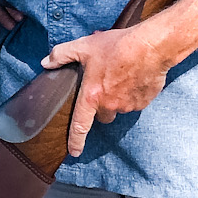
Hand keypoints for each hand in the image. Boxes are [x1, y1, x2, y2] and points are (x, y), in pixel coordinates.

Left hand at [41, 26, 175, 156]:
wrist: (151, 46)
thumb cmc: (117, 46)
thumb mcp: (84, 46)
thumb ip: (61, 55)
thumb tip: (46, 62)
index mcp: (92, 96)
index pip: (80, 125)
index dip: (75, 140)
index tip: (73, 151)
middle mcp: (110, 105)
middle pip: (102, 116)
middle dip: (101, 107)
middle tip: (103, 88)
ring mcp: (128, 105)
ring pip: (120, 109)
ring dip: (118, 100)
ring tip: (120, 78)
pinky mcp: (144, 102)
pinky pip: (135, 103)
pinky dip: (133, 95)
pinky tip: (133, 78)